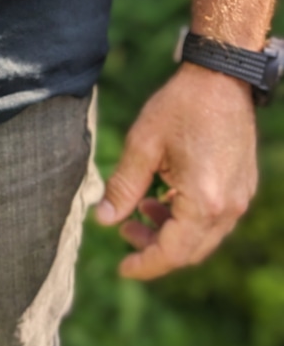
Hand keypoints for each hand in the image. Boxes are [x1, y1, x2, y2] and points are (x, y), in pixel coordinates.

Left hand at [94, 62, 257, 278]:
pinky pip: (214, 218)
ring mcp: (240, 198)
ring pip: (203, 237)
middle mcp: (228, 207)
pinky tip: (164, 196)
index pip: (172, 253)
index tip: (120, 268)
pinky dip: (188, 218)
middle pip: (190, 251)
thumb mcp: (143, 144)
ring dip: (171, 232)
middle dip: (155, 248)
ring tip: (140, 209)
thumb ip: (123, 186)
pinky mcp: (243, 187)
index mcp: (203, 201)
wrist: (222, 78)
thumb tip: (103, 220)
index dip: (144, 265)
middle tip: (125, 231)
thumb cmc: (181, 106)